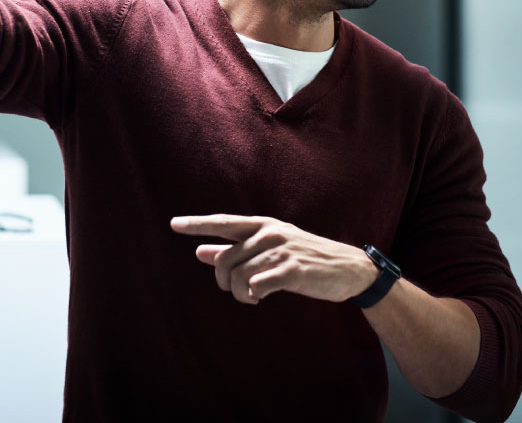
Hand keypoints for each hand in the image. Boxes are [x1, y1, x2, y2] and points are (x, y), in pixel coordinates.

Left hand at [170, 214, 375, 304]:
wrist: (347, 269)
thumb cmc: (303, 257)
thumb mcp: (269, 247)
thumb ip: (234, 249)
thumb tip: (199, 251)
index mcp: (262, 225)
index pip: (223, 223)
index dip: (198, 224)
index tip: (174, 224)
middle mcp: (269, 234)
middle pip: (226, 259)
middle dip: (223, 280)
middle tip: (236, 290)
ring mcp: (281, 251)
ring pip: (239, 276)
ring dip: (239, 293)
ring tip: (251, 297)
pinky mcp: (293, 270)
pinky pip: (257, 286)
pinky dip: (253, 295)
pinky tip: (260, 297)